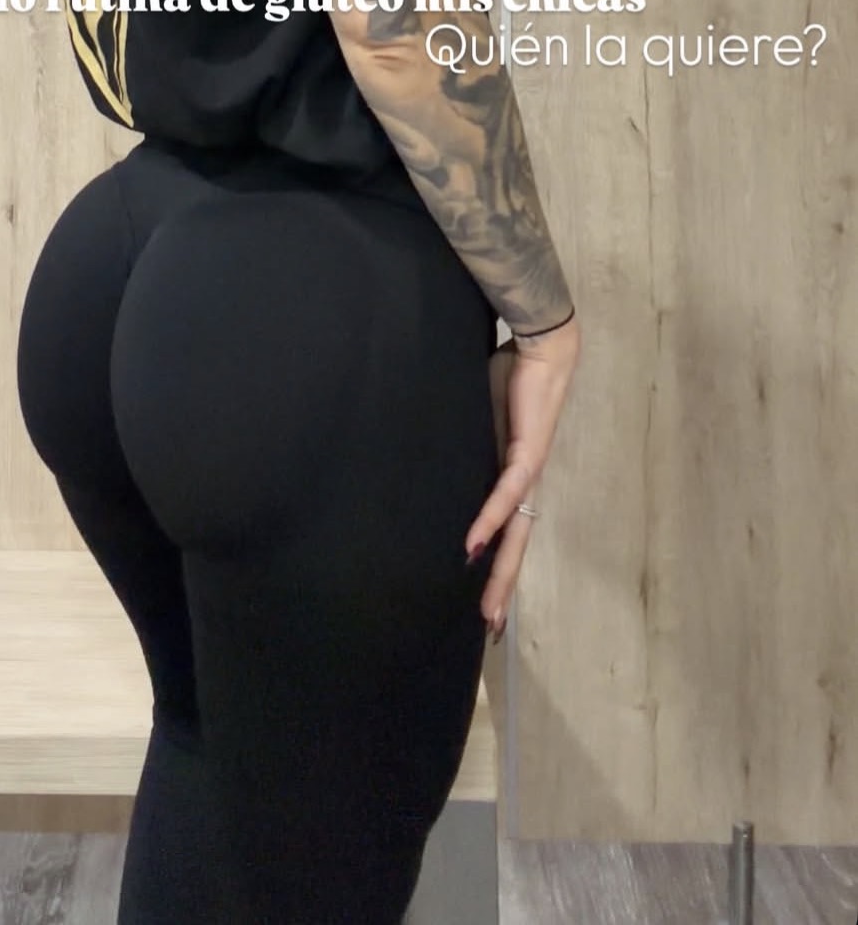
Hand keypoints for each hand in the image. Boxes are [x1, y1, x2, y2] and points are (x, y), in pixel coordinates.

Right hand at [466, 318, 580, 639]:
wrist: (541, 345)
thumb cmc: (511, 374)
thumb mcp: (480, 417)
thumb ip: (468, 442)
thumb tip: (435, 454)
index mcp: (515, 475)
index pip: (508, 530)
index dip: (498, 566)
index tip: (487, 604)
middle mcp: (526, 482)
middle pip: (516, 545)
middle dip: (502, 589)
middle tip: (490, 631)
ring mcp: (528, 471)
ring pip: (516, 533)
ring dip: (502, 572)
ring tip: (487, 609)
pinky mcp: (526, 454)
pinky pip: (504, 495)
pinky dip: (489, 521)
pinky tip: (474, 546)